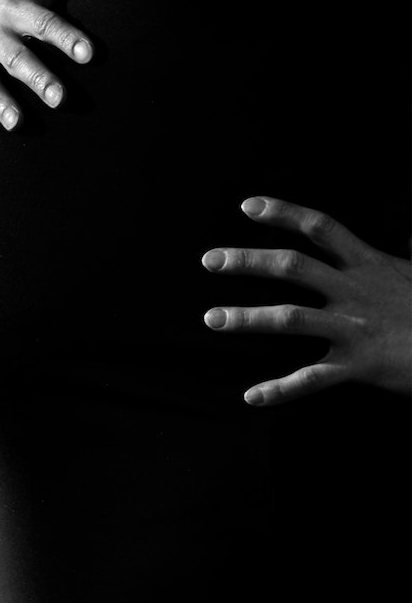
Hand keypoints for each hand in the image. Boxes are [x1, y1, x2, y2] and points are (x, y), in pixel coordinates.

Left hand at [201, 197, 411, 405]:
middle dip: (248, 262)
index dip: (283, 212)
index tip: (246, 206)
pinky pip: (312, 379)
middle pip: (293, 267)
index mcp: (367, 264)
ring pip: (291, 319)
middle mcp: (355, 291)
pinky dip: (280, 389)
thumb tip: (383, 242)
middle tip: (210, 260)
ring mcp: (355, 328)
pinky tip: (252, 396)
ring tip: (212, 319)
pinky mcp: (360, 366)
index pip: (320, 228)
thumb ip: (382, 260)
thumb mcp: (408, 273)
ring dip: (247, 318)